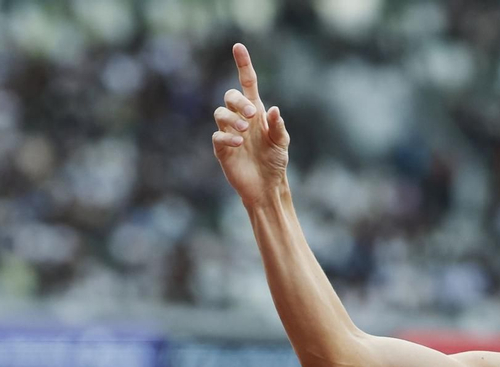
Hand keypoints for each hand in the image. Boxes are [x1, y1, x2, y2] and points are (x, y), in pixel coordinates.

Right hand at [211, 43, 290, 204]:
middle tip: (252, 115)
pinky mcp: (222, 149)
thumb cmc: (275, 162)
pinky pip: (218, 136)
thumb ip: (278, 127)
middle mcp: (240, 119)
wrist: (267, 186)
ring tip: (245, 130)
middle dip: (238, 101)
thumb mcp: (282, 144)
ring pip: (220, 113)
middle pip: (230, 96)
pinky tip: (238, 143)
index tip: (238, 47)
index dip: (243, 65)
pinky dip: (227, 137)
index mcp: (255, 112)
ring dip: (232, 118)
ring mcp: (229, 133)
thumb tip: (273, 109)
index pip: (247, 83)